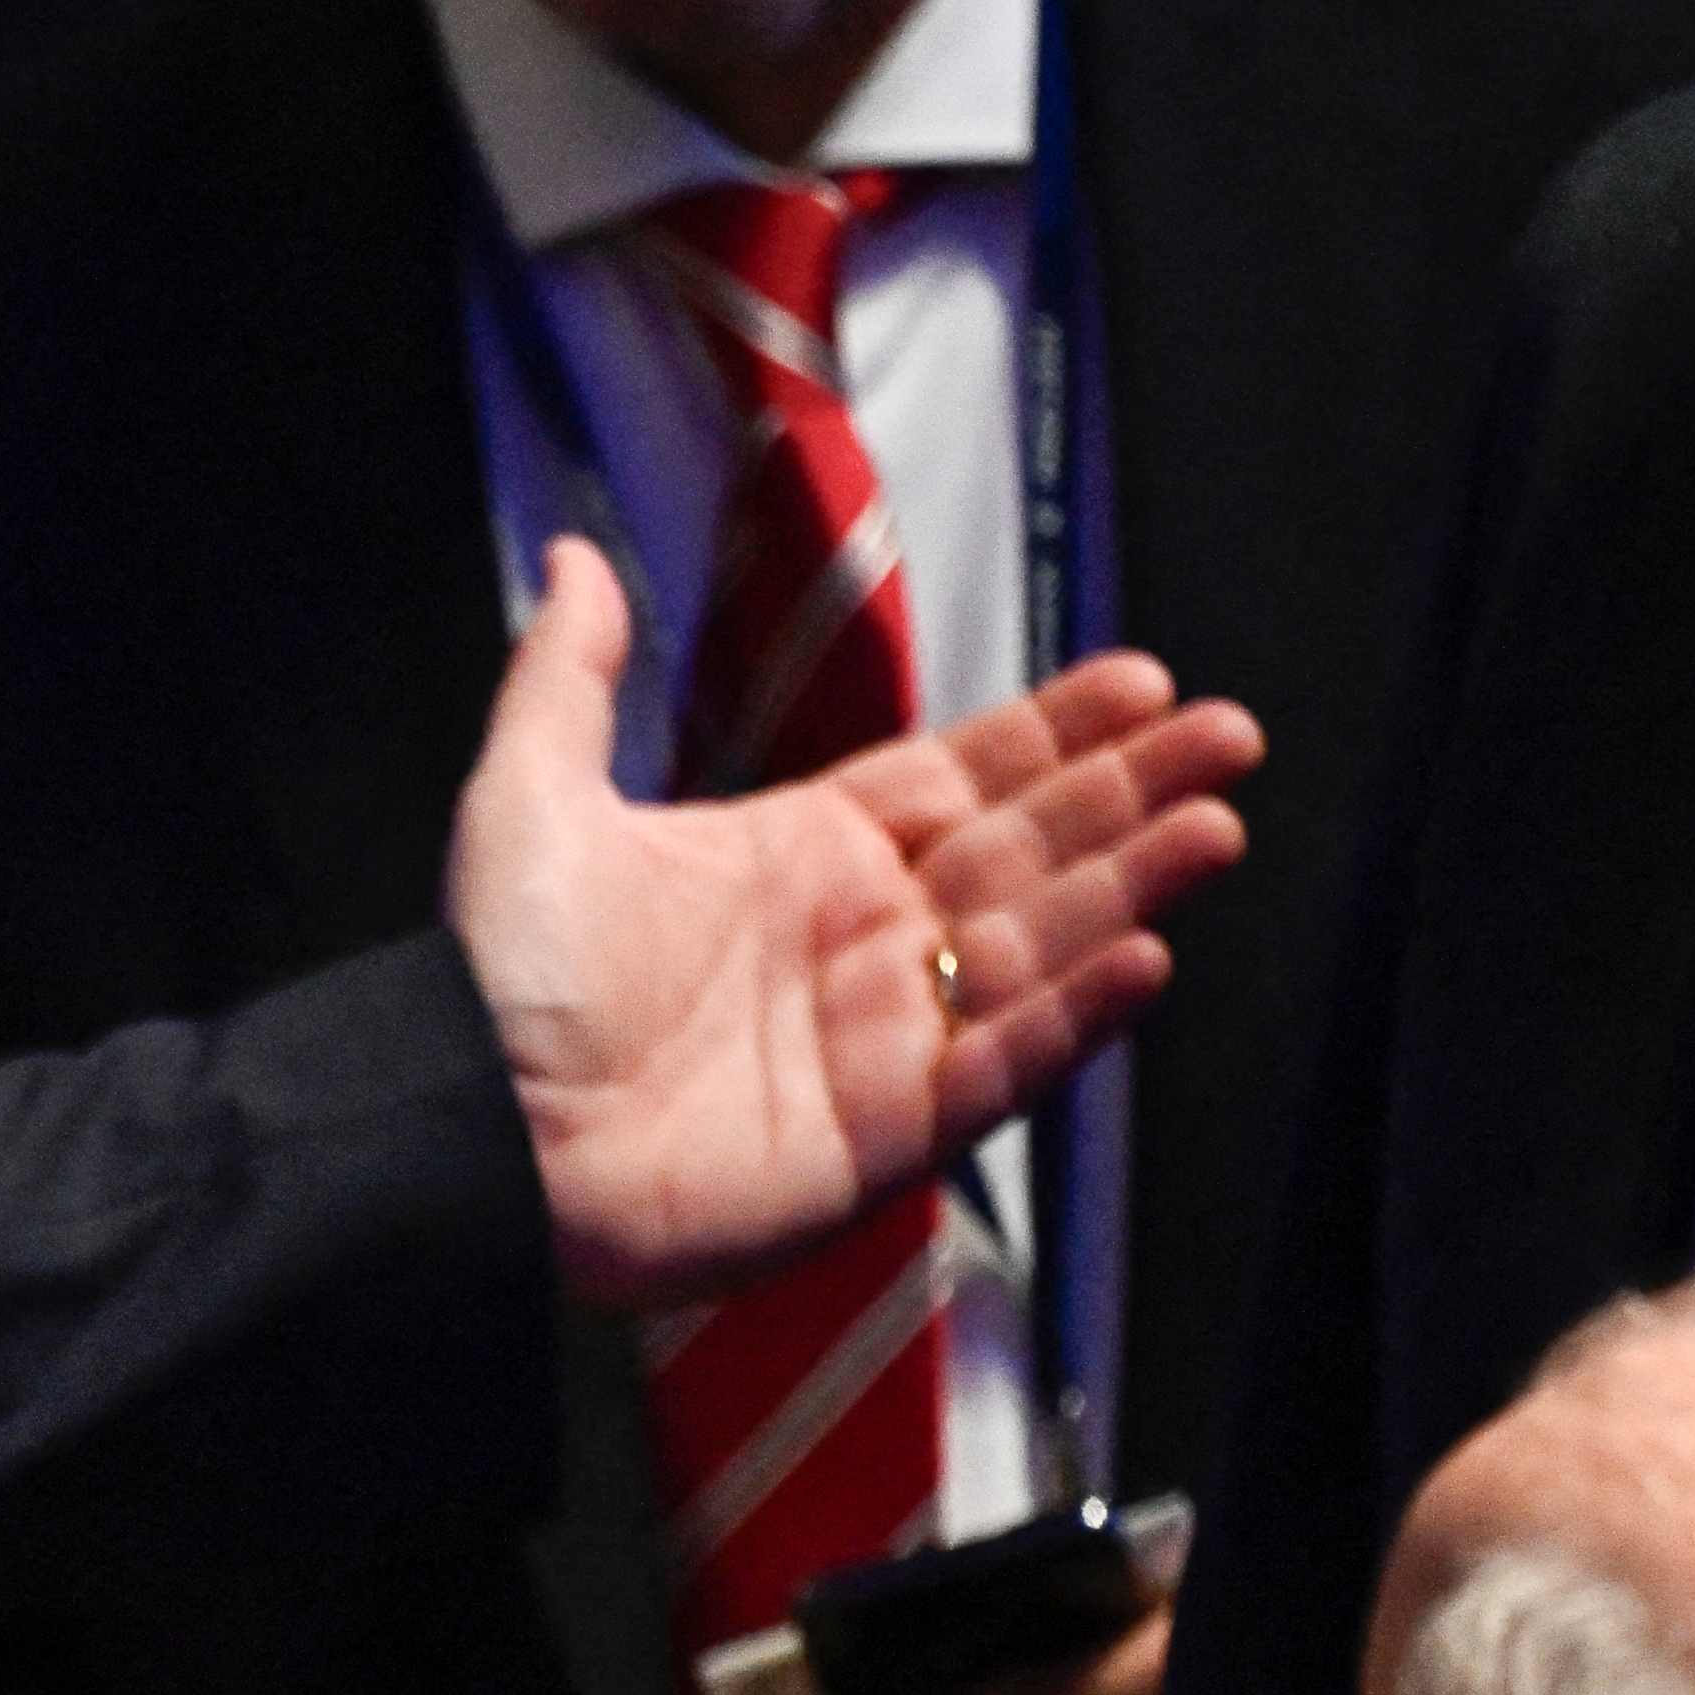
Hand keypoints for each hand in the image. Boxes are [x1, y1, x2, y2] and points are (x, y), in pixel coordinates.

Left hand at [453, 542, 1258, 1309]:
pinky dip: (1068, 1019)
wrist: (462, 1129)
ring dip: (1128, 889)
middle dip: (1130, 796)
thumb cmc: (492, 974)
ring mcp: (877, 1040)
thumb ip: (570, 677)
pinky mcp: (880, 1136)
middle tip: (1231, 739)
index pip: (960, 779)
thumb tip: (579, 557)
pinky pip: (995, 1069)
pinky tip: (1140, 957)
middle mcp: (855, 942)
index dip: (1054, 732)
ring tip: (1215, 828)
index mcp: (795, 854)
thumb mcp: (528, 797)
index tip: (1144, 681)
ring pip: (1034, 951)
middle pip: (1026, 854)